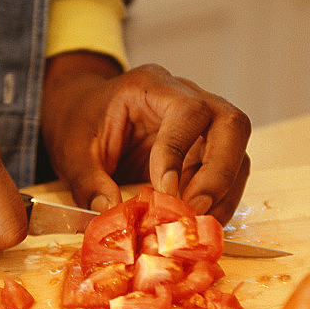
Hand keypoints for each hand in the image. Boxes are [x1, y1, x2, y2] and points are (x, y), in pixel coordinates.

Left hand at [41, 54, 249, 223]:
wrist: (81, 112)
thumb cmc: (79, 122)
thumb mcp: (72, 151)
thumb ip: (88, 182)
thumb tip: (109, 214)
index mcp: (151, 86)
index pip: (187, 111)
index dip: (180, 151)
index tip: (164, 189)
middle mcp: (187, 98)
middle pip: (231, 124)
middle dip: (219, 172)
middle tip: (194, 209)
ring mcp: (202, 123)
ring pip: (238, 151)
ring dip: (223, 192)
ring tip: (195, 222)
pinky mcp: (204, 149)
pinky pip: (228, 172)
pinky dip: (218, 199)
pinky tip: (195, 218)